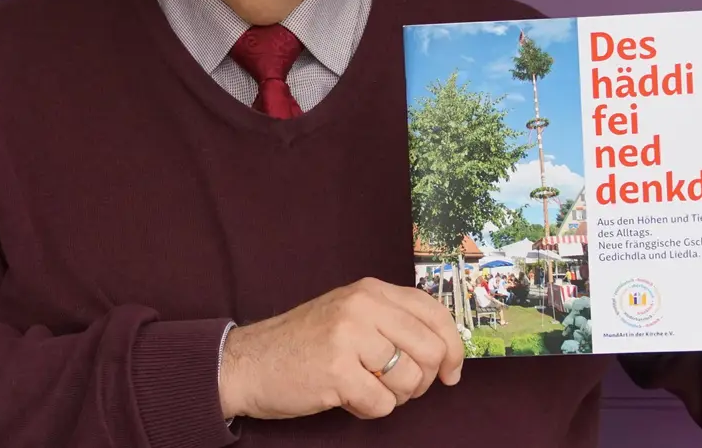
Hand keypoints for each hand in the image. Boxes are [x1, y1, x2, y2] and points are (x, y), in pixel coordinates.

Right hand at [218, 277, 464, 421]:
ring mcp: (348, 337)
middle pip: (430, 350)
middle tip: (399, 388)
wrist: (248, 362)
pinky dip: (369, 410)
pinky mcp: (336, 371)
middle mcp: (363, 307)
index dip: (453, 346)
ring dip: (394, 397)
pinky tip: (348, 399)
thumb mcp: (350, 315)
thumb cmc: (304, 344)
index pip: (433, 312)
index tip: (452, 371)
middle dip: (422, 380)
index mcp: (370, 291)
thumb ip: (393, 322)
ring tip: (365, 389)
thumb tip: (446, 352)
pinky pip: (382, 404)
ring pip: (409, 380)